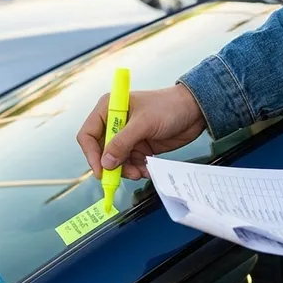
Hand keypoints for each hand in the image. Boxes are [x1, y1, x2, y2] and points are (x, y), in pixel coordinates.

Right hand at [76, 84, 206, 180]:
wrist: (194, 110)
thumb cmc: (169, 107)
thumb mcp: (144, 124)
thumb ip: (122, 143)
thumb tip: (105, 163)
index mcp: (108, 108)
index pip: (88, 135)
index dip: (91, 154)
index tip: (101, 170)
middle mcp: (115, 122)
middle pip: (101, 151)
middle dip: (112, 165)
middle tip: (124, 175)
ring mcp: (127, 136)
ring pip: (116, 161)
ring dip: (126, 170)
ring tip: (140, 172)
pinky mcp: (139, 146)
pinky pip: (130, 164)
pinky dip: (136, 169)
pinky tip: (147, 169)